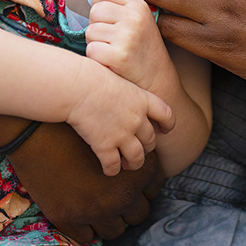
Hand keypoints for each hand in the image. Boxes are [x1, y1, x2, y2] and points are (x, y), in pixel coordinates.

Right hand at [8, 120, 163, 241]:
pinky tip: (79, 210)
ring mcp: (96, 211)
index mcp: (137, 172)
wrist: (36, 133)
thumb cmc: (78, 128)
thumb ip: (134, 153)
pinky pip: (88, 237)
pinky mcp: (70, 220)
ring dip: (109, 220)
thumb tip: (143, 169)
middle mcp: (121, 195)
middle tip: (115, 196)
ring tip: (98, 205)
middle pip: (139, 213)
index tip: (133, 183)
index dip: (144, 186)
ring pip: (116, 230)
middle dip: (129, 206)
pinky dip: (86, 227)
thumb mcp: (115, 135)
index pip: (154, 188)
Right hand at [68, 58, 174, 175]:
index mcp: (142, 99)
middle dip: (146, 148)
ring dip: (133, 164)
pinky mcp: (105, 146)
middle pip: (150, 140)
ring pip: (137, 158)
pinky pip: (113, 166)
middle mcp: (136, 119)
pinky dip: (112, 170)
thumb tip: (118, 94)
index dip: (168, 124)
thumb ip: (124, 91)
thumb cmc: (90, 75)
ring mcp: (122, 134)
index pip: (166, 114)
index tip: (165, 130)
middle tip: (138, 149)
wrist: (76, 85)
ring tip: (126, 164)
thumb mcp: (117, 77)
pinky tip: (108, 169)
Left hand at [86, 0, 170, 89]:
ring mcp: (127, 36)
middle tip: (110, 39)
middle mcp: (134, 18)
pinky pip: (91, 50)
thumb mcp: (140, 20)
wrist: (157, 80)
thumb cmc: (142, 48)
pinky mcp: (118, 56)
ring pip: (90, 31)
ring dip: (95, 43)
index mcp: (139, 5)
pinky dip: (96, 58)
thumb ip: (119, 6)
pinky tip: (110, 61)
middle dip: (97, 25)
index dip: (100, 3)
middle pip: (95, 10)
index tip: (107, 17)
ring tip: (112, 50)